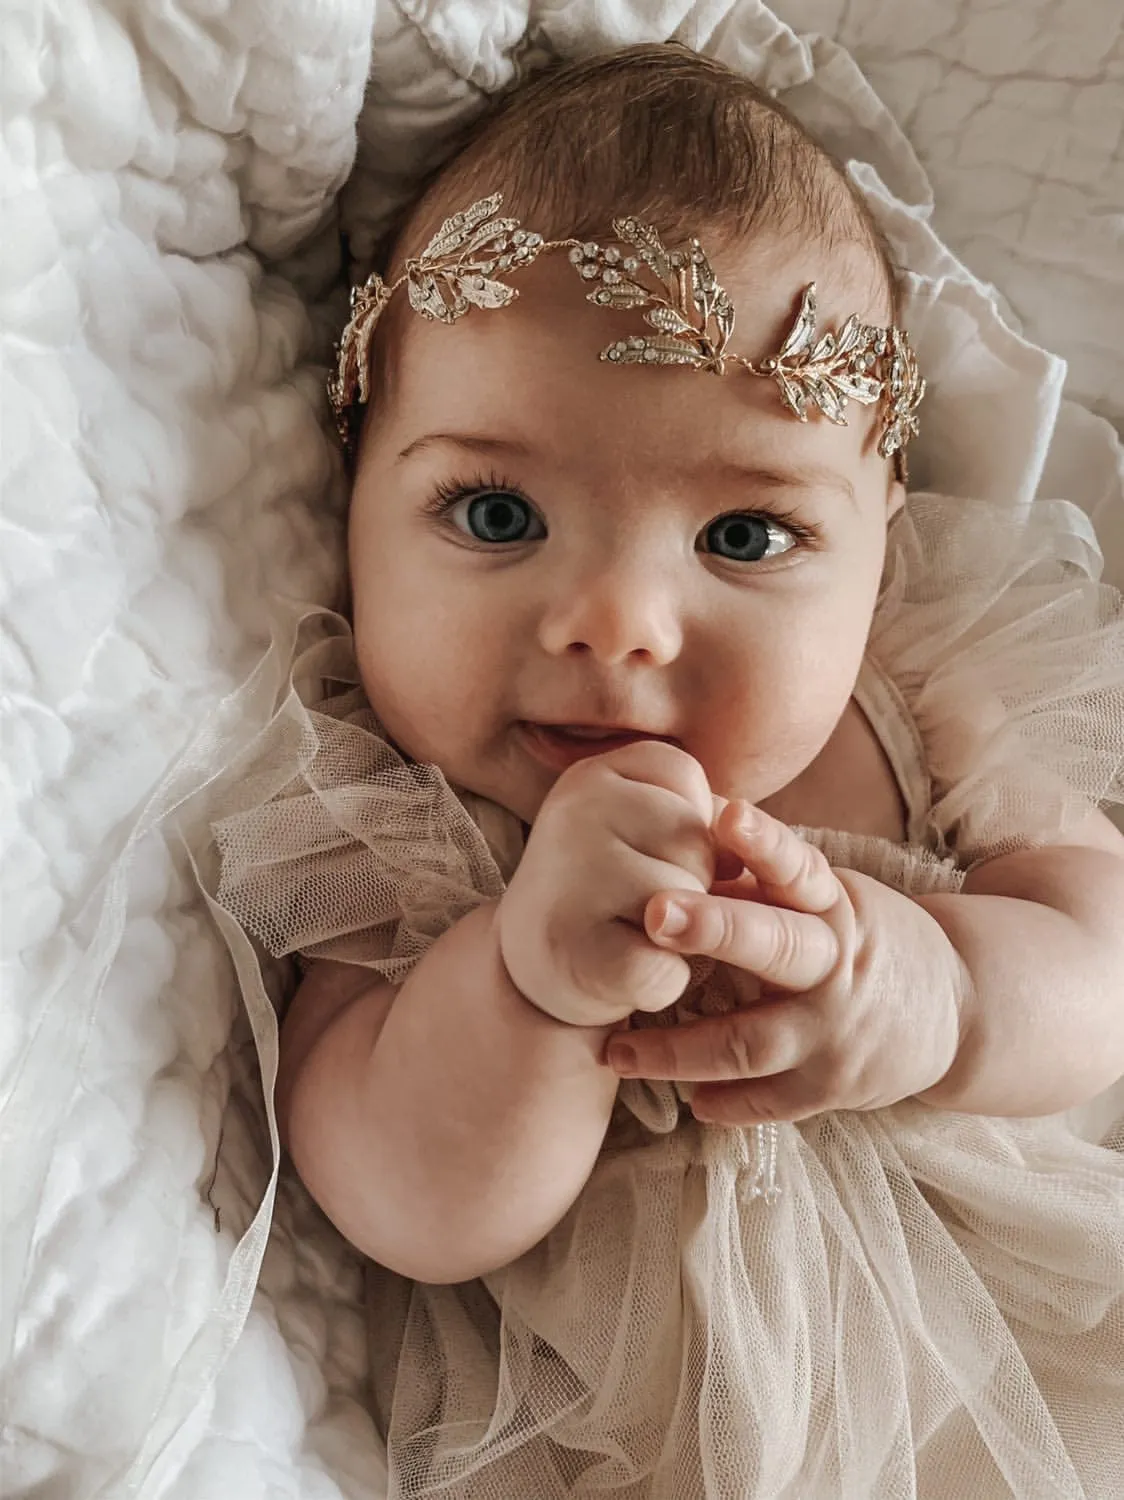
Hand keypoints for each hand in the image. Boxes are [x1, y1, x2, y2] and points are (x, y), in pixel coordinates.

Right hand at [498, 741, 718, 1026]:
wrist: (524, 970)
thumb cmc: (600, 893)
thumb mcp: (637, 830)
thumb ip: (692, 817)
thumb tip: (735, 852)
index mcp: (589, 775)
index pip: (684, 779)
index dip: (679, 826)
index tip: (633, 850)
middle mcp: (575, 813)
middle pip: (694, 842)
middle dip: (685, 882)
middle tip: (625, 903)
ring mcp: (574, 881)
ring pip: (690, 903)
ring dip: (678, 935)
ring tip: (623, 934)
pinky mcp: (581, 955)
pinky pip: (669, 967)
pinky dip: (661, 984)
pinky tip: (619, 975)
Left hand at [604, 801, 965, 1122]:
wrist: (957, 1009)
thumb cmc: (861, 938)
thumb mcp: (826, 899)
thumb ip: (758, 881)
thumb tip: (683, 831)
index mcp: (833, 906)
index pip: (799, 868)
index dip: (765, 843)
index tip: (727, 814)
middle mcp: (836, 965)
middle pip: (775, 945)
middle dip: (714, 928)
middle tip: (654, 913)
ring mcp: (834, 1032)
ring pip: (751, 1042)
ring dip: (679, 1050)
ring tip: (617, 1051)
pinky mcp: (833, 1087)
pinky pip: (769, 1102)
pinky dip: (724, 1102)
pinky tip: (686, 1098)